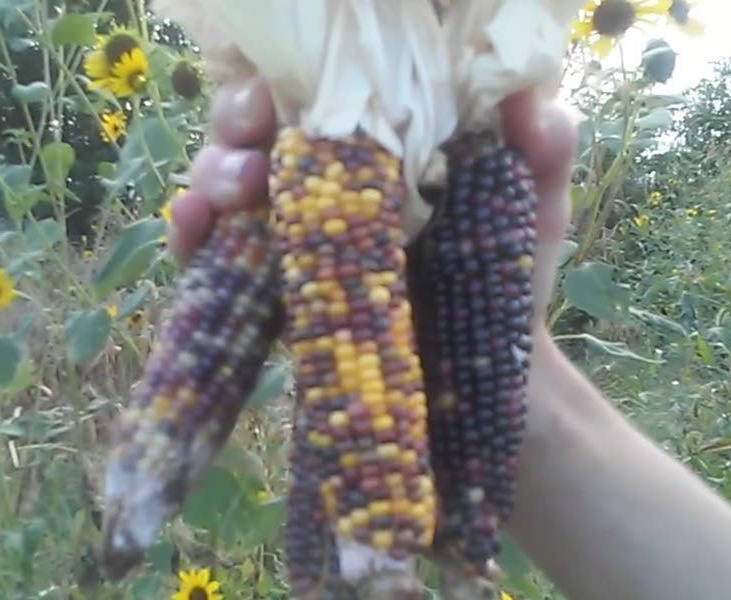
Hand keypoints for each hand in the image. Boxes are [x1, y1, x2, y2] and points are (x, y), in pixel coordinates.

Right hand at [164, 75, 578, 330]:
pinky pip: (214, 257)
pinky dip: (191, 236)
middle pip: (257, 127)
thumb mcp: (534, 216)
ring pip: (225, 182)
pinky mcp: (268, 294)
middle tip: (254, 132)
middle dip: (239, 118)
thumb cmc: (509, 288)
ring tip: (231, 189)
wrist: (487, 391)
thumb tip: (539, 105)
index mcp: (380, 146)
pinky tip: (189, 225)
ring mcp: (290, 237)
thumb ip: (540, 159)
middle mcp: (324, 183)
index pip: (318, 90)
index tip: (286, 85)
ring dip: (214, 170)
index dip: (292, 77)